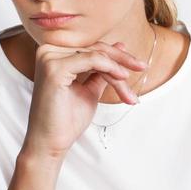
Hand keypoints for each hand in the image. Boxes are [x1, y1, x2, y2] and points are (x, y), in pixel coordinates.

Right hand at [20, 41, 147, 159]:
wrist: (51, 143)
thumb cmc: (66, 120)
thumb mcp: (90, 88)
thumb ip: (102, 69)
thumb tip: (119, 46)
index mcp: (54, 54)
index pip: (91, 49)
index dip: (117, 56)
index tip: (138, 65)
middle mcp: (48, 51)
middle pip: (95, 49)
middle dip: (121, 61)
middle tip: (142, 67)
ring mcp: (49, 58)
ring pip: (96, 55)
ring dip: (118, 70)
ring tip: (129, 89)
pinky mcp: (54, 68)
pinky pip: (91, 60)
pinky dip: (110, 68)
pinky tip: (121, 78)